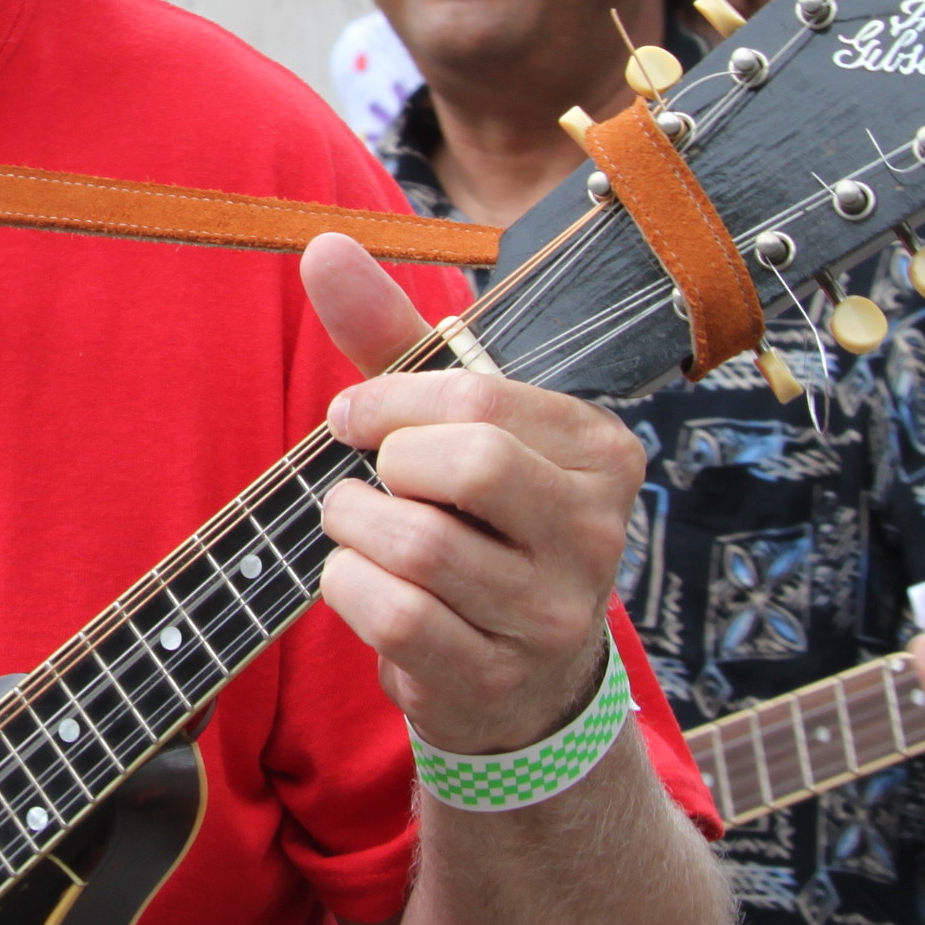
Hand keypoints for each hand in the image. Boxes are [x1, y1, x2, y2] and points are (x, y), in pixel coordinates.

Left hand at [301, 235, 648, 753]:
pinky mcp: (497, 679)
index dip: (388, 401)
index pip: (477, 398)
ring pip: (421, 544)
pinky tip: (361, 581)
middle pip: (467, 463)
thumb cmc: (475, 521)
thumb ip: (391, 336)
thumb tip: (322, 244)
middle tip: (375, 477)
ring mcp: (552, 616)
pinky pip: (396, 616)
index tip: (355, 417)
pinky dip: (348, 587)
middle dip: (387, 462)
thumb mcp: (448, 424)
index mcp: (601, 452)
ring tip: (360, 528)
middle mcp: (596, 534)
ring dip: (354, 526)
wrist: (515, 677)